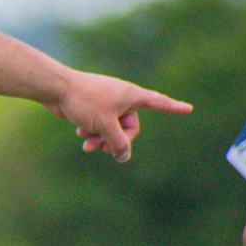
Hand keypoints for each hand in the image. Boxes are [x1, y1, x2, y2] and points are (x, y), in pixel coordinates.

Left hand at [48, 73, 191, 161]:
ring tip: (87, 144)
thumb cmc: (83, 101)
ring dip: (100, 139)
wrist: (56, 88)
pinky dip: (91, 132)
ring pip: (112, 129)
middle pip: (129, 128)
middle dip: (115, 140)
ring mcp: (107, 103)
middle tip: (100, 147)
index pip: (158, 103)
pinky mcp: (93, 108)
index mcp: (131, 95)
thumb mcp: (104, 125)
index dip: (173, 108)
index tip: (188, 109)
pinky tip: (79, 132)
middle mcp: (122, 98)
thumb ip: (118, 143)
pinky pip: (99, 126)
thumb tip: (123, 157)